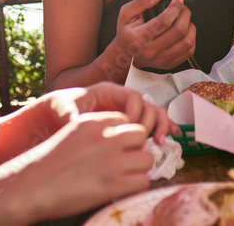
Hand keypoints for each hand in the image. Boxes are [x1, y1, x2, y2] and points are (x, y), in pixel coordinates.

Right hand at [0, 111, 153, 220]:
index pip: (127, 120)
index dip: (124, 135)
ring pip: (147, 158)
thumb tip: (117, 141)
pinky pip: (143, 180)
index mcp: (95, 122)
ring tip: (127, 176)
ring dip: (140, 167)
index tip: (118, 147)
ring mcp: (112, 160)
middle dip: (136, 147)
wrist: (32, 186)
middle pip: (140, 135)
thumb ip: (95, 132)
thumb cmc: (49, 163)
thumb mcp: (72, 133)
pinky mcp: (114, 184)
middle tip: (127, 160)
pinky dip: (137, 185)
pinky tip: (124, 188)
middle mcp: (106, 137)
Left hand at [46, 82, 177, 143]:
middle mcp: (123, 99)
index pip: (132, 97)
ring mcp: (128, 109)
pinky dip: (164, 127)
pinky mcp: (131, 121)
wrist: (59, 111)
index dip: (135, 113)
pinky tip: (174, 136)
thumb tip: (75, 124)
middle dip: (152, 122)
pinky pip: (152, 121)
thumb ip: (72, 115)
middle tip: (152, 140)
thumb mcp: (65, 108)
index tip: (128, 129)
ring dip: (162, 125)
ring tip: (161, 142)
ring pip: (154, 112)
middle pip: (148, 104)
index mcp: (109, 91)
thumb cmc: (63, 106)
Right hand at [112, 0, 196, 70]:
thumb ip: (141, 1)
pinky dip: (191, 38)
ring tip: (184, 19)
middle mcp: (150, 52)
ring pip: (187, 42)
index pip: (163, 21)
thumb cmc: (127, 31)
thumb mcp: (126, 13)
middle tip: (183, 7)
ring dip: (190, 26)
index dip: (175, 7)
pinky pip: (189, 51)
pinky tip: (185, 31)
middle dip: (185, 14)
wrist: (126, 54)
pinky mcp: (170, 65)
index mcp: (138, 38)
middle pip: (178, 31)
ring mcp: (161, 60)